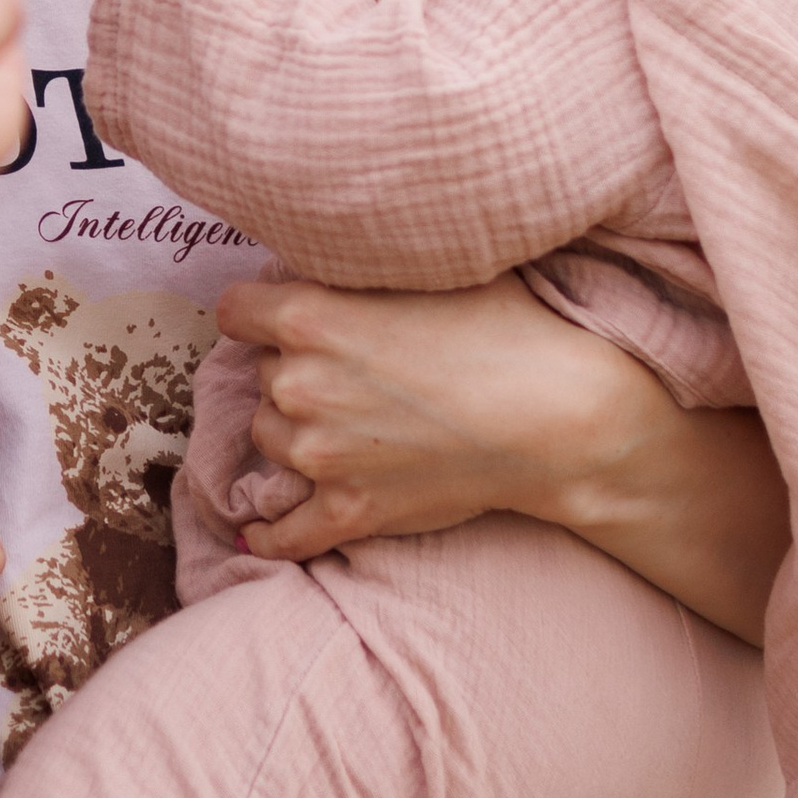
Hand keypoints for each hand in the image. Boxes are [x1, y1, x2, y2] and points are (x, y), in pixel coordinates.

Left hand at [217, 274, 789, 647]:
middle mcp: (300, 386)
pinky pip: (284, 533)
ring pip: (270, 437)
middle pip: (262, 373)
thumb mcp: (432, 269)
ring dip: (294, 430)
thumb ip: (360, 272)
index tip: (280, 316)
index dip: (260, 311)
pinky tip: (256, 532)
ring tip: (349, 421)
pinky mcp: (350, 511)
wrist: (560, 418)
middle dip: (294, 367)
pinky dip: (270, 533)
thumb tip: (329, 263)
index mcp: (310, 318)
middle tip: (352, 368)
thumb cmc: (510, 330)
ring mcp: (321, 456)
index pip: (236, 310)